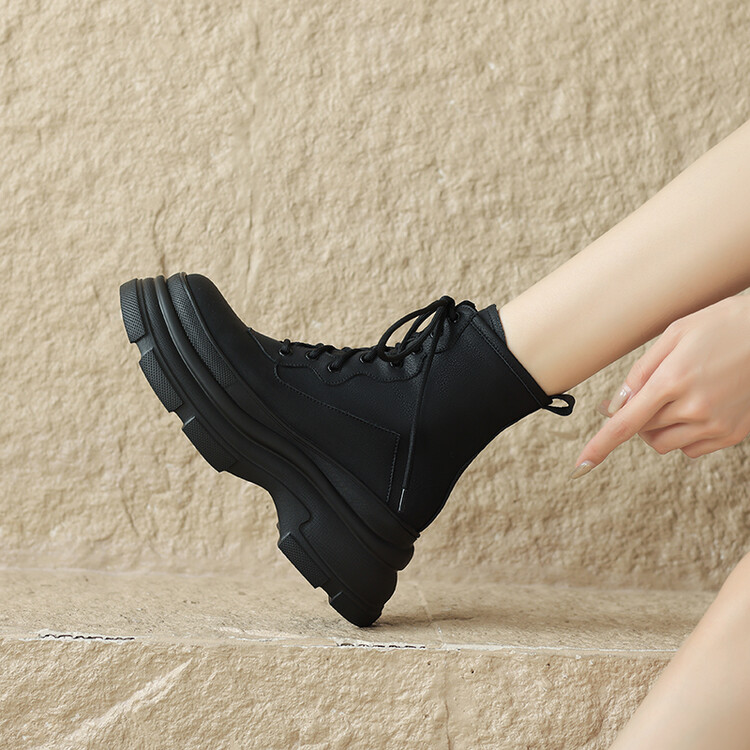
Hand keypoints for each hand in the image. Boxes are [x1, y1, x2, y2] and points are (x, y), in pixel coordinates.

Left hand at [570, 294, 749, 478]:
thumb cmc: (721, 325)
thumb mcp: (675, 334)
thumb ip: (641, 372)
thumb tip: (616, 405)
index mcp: (672, 380)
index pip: (626, 423)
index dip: (600, 445)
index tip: (581, 465)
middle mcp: (694, 408)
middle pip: (643, 431)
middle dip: (638, 416)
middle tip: (652, 393)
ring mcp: (716, 424)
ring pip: (665, 444)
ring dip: (658, 429)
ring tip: (675, 400)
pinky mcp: (734, 434)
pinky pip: (691, 450)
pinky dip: (684, 436)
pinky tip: (697, 410)